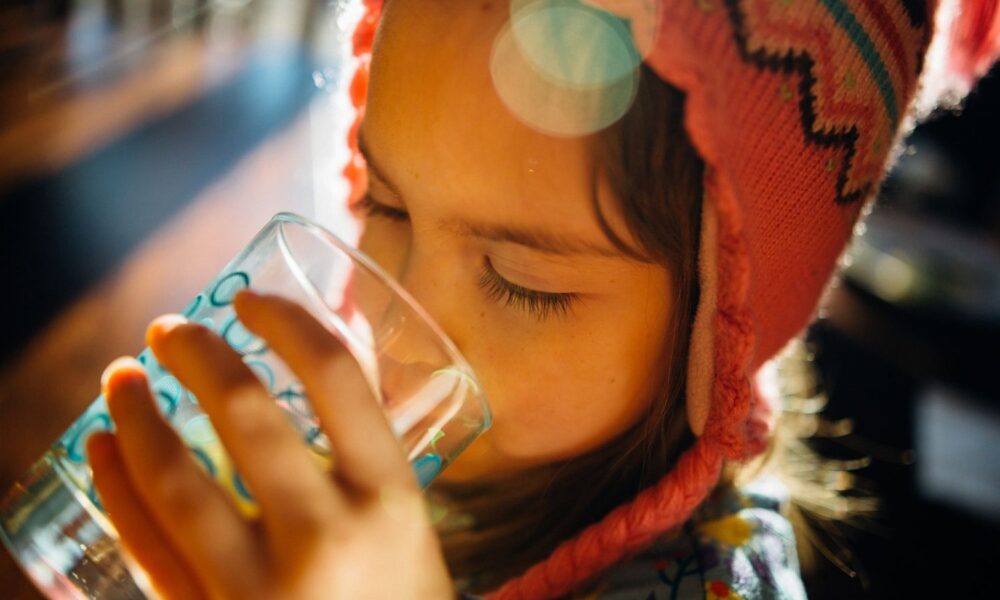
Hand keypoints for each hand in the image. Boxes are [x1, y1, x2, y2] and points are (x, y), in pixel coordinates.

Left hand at [87, 291, 453, 599]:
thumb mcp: (408, 530)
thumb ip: (365, 462)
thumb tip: (313, 374)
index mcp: (393, 500)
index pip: (338, 379)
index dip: (287, 322)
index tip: (250, 300)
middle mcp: (329, 537)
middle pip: (247, 416)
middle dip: (197, 356)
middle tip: (169, 331)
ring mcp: (262, 588)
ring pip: (176, 480)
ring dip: (134, 416)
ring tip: (119, 377)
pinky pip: (147, 547)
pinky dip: (115, 489)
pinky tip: (98, 450)